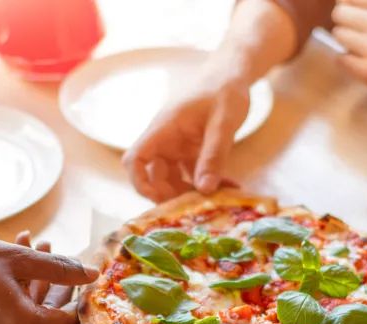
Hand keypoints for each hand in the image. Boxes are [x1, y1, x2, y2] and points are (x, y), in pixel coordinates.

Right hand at [0, 232, 97, 323]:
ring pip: (34, 313)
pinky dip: (22, 292)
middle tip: (59, 252)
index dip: (80, 297)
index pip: (69, 321)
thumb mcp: (20, 259)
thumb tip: (92, 274)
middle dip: (57, 282)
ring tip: (38, 245)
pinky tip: (22, 259)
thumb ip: (60, 268)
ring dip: (39, 282)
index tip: (84, 274)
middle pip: (51, 317)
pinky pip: (17, 316)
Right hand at [123, 70, 246, 201]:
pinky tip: (228, 187)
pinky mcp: (190, 150)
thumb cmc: (225, 90)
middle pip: (154, 176)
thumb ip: (213, 156)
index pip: (135, 159)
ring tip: (218, 199)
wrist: (232, 73)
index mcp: (163, 129)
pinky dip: (206, 182)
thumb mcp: (223, 123)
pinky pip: (192, 172)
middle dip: (171, 195)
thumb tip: (204, 190)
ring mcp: (177, 146)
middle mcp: (165, 140)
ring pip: (173, 178)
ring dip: (191, 191)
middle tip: (197, 207)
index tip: (159, 199)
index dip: (139, 182)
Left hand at [331, 0, 366, 103]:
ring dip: (347, 41)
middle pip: (339, 15)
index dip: (350, 6)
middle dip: (346, 21)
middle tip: (358, 31)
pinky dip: (349, 59)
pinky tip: (365, 60)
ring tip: (365, 46)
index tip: (356, 14)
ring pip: (338, 36)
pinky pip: (341, 58)